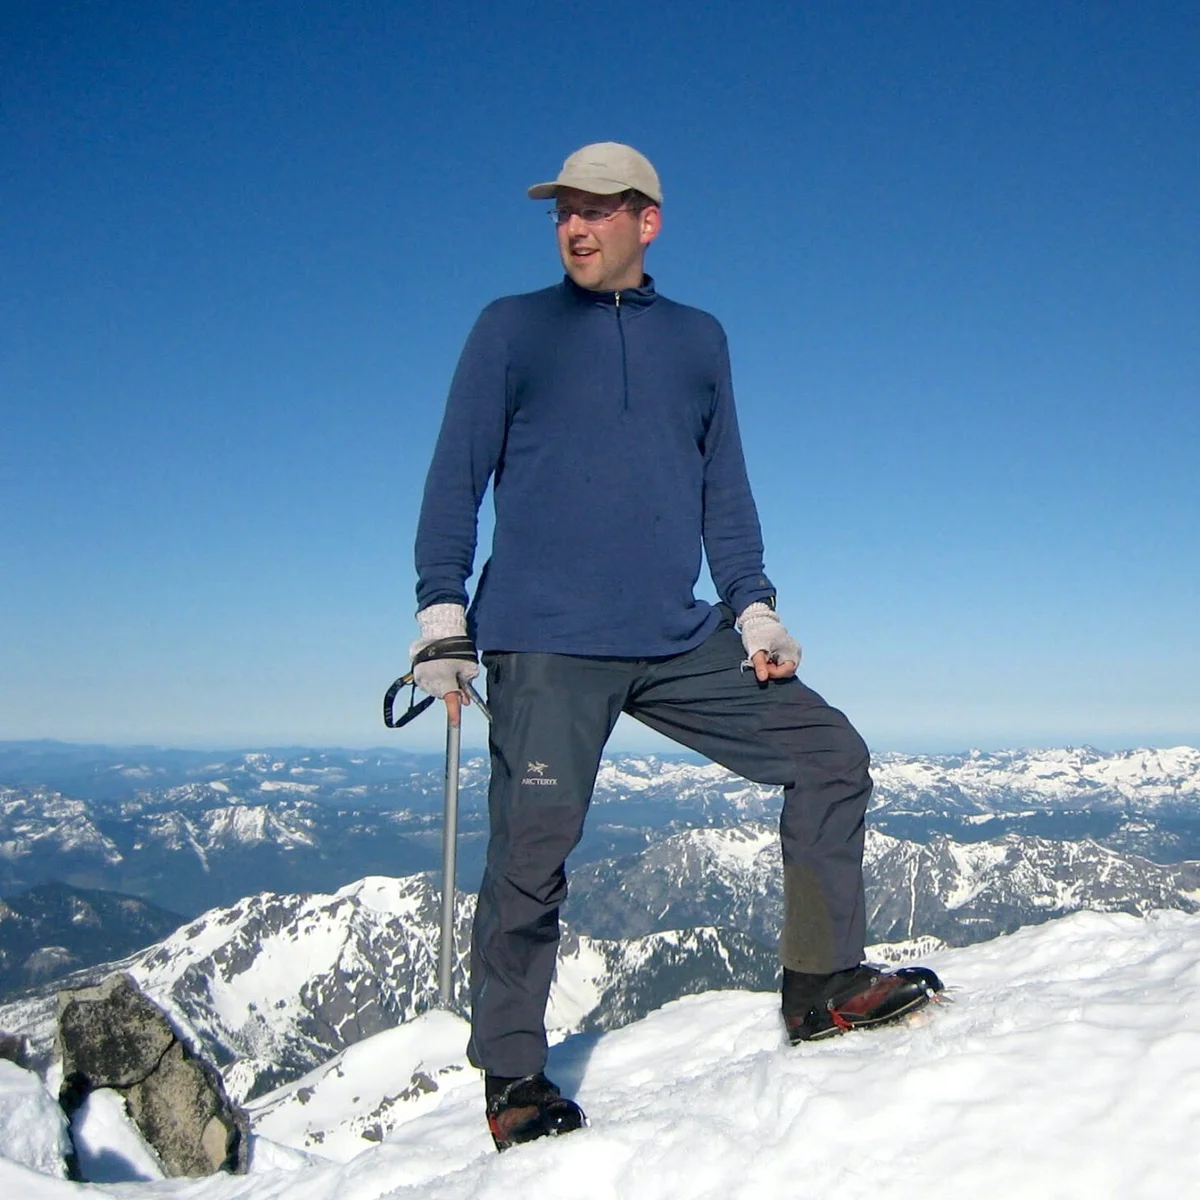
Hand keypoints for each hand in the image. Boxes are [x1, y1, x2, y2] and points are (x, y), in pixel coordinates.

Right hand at [409, 603, 478, 725]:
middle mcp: (430, 681)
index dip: (454, 713)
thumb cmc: (457, 648)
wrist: (438, 631)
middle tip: (459, 683)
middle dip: (452, 692)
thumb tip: (464, 699)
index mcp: (444, 680)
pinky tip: (439, 668)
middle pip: (443, 695)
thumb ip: (467, 684)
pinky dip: (434, 679)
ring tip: (448, 669)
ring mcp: (421, 677)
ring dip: (442, 685)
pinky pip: (427, 681)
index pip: (450, 702)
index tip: (456, 723)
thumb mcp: (469, 666)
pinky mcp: (416, 672)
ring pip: (435, 688)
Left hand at [738, 601, 800, 681]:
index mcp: (791, 650)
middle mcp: (796, 651)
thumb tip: (763, 679)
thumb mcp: (756, 650)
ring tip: (764, 659)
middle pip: (786, 671)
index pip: (787, 671)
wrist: (757, 620)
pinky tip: (767, 658)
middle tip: (761, 664)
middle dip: (772, 670)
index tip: (762, 669)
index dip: (773, 673)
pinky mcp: (789, 650)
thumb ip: (760, 665)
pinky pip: (783, 662)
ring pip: (784, 667)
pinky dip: (774, 663)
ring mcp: (793, 651)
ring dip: (773, 667)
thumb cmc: (757, 634)